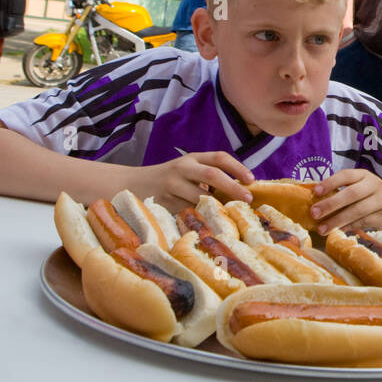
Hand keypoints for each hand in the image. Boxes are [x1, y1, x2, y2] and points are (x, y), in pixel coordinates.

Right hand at [135, 151, 253, 213]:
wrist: (130, 184)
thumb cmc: (168, 181)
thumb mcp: (187, 171)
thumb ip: (207, 177)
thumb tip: (240, 193)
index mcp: (192, 159)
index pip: (219, 157)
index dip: (238, 167)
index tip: (251, 180)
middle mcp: (182, 168)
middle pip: (213, 174)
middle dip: (233, 187)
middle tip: (247, 199)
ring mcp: (171, 185)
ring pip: (200, 197)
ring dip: (217, 207)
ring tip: (231, 215)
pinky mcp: (163, 202)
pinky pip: (187, 212)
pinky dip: (200, 218)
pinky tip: (210, 224)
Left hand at [311, 168, 381, 233]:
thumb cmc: (368, 196)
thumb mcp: (358, 187)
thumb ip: (340, 191)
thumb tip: (314, 201)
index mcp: (363, 175)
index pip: (346, 175)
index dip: (330, 182)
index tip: (316, 192)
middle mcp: (374, 185)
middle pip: (352, 194)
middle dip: (331, 204)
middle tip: (314, 213)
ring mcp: (381, 201)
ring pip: (357, 210)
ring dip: (337, 220)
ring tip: (322, 229)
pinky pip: (362, 222)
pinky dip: (348, 226)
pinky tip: (337, 230)